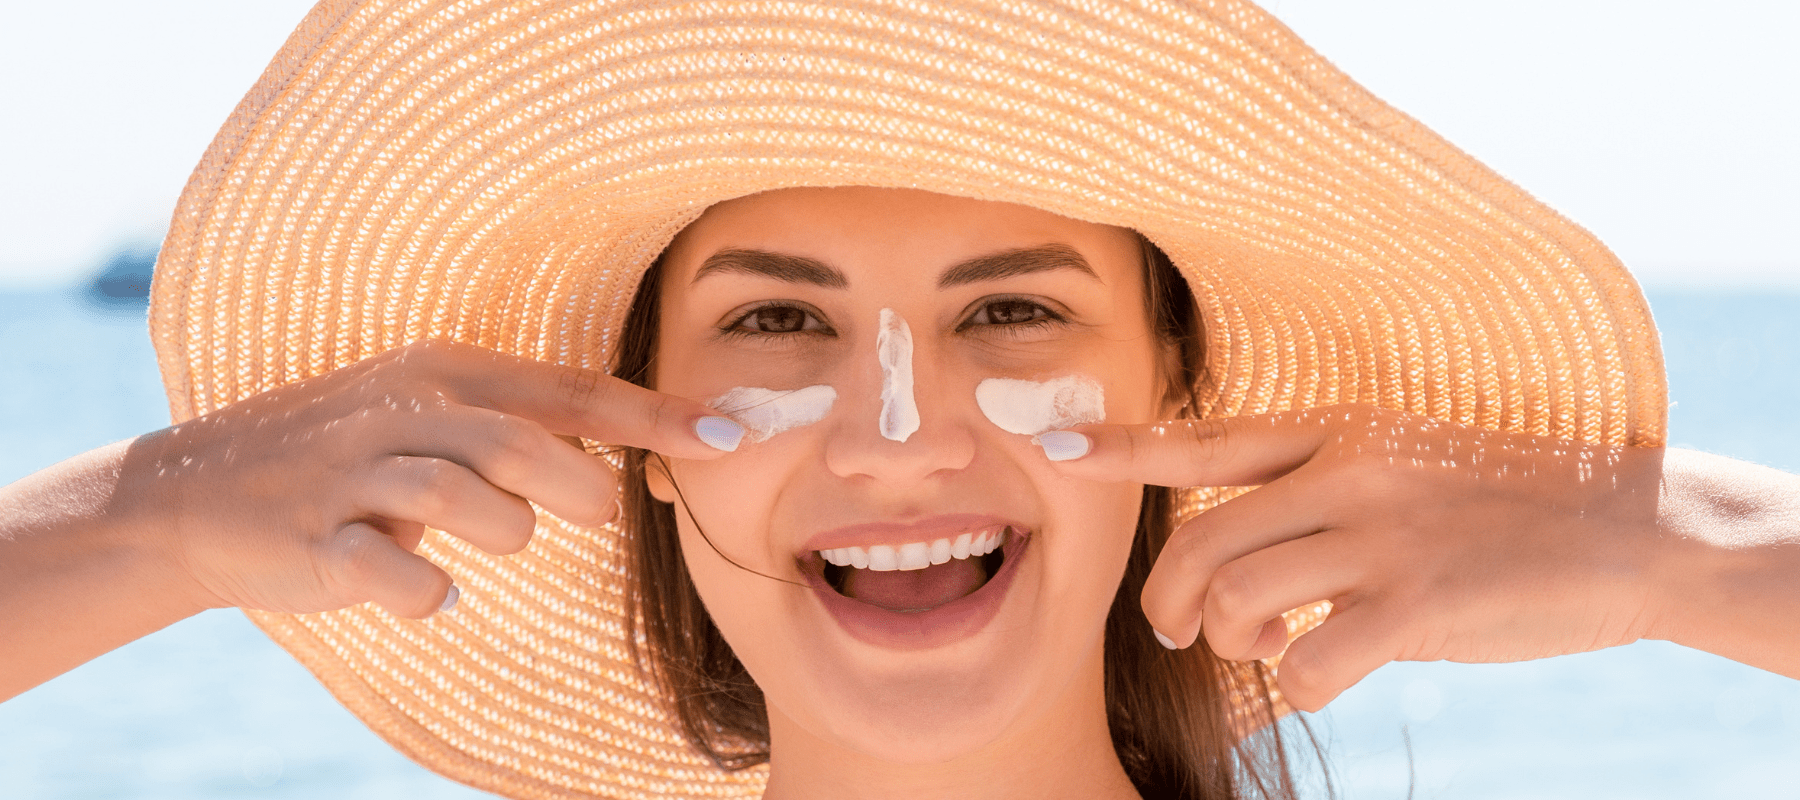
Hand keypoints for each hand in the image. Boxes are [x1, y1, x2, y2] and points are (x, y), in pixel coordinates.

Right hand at [114, 340, 737, 619]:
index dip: (656, 416)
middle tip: (590, 509)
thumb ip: (523, 431)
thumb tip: (629, 465)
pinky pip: (394, 574)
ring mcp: (355, 472)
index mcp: (447, 373)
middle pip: (523, 444)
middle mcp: (405, 412)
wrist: (197, 492)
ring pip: (468, 503)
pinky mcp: (316, 537)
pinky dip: (427, 592)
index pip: (573, 392)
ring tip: (486, 541)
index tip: (734, 438)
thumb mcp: (433, 418)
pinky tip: (435, 591)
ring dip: (502, 533)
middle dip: (577, 487)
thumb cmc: (349, 457)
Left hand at [1045, 405, 1669, 710]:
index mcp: (1338, 430)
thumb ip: (1316, 500)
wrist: (1632, 525)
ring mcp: (1383, 532)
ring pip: (1239, 597)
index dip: (1118, 444)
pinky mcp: (1420, 600)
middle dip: (1168, 596)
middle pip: (1199, 537)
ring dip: (1233, 640)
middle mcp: (1348, 470)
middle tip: (1182, 628)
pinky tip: (1326, 676)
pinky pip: (1306, 660)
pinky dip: (1296, 684)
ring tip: (1262, 646)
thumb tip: (1235, 581)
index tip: (1048, 444)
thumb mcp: (1405, 469)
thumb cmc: (1504, 507)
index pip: (1205, 437)